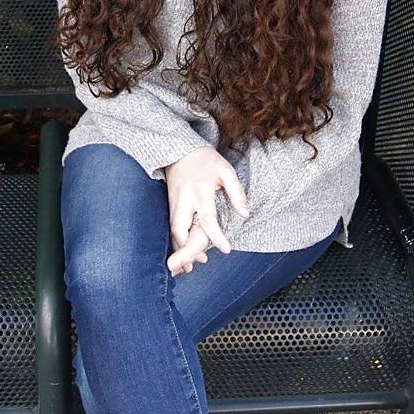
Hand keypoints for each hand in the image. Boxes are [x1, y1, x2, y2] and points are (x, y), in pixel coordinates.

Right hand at [164, 145, 249, 275]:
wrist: (179, 149)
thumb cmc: (206, 160)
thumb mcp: (226, 171)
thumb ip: (237, 193)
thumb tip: (245, 215)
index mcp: (200, 190)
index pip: (208, 218)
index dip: (217, 237)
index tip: (227, 250)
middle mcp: (184, 198)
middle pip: (180, 228)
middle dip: (187, 249)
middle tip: (198, 262)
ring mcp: (173, 201)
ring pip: (172, 229)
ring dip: (179, 248)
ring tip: (188, 265)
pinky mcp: (168, 203)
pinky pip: (170, 225)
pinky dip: (175, 240)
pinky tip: (182, 250)